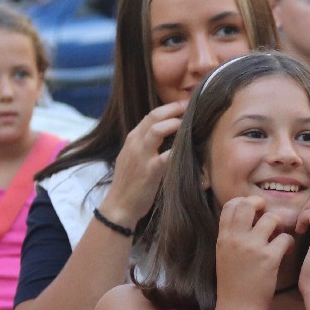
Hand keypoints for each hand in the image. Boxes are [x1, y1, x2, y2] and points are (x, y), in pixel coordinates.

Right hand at [106, 101, 187, 224]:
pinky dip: (179, 151)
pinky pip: (166, 156)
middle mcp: (135, 143)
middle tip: (191, 104)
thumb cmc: (130, 183)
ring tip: (189, 122)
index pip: (151, 115)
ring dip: (175, 123)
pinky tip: (191, 149)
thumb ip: (148, 145)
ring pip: (157, 130)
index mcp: (133, 139)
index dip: (169, 107)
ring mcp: (141, 156)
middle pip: (154, 117)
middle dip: (173, 108)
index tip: (184, 103)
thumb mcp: (135, 157)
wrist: (118, 206)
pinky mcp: (149, 172)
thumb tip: (169, 134)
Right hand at [215, 196, 292, 306]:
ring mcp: (252, 248)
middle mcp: (236, 239)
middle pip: (249, 204)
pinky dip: (290, 243)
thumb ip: (232, 238)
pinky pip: (285, 238)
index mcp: (224, 238)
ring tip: (280, 237)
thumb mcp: (224, 257)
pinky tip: (287, 251)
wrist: (237, 309)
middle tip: (270, 217)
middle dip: (262, 205)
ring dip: (280, 225)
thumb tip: (244, 222)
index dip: (245, 202)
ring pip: (271, 218)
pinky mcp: (269, 259)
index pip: (231, 205)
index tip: (254, 210)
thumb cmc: (233, 285)